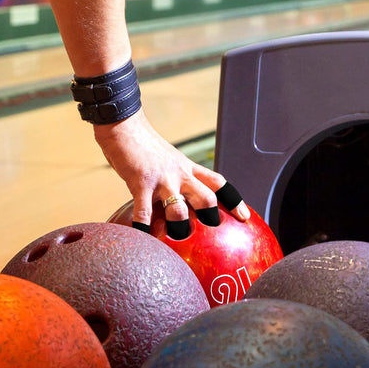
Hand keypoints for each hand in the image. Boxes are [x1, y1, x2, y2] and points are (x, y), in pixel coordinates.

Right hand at [94, 109, 250, 229]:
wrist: (123, 126)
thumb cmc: (144, 146)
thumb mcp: (169, 161)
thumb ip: (176, 180)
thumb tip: (178, 206)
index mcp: (188, 168)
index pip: (218, 183)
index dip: (234, 200)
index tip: (244, 217)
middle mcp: (180, 174)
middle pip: (206, 198)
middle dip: (210, 218)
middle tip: (210, 235)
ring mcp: (161, 180)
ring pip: (178, 209)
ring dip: (178, 227)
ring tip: (175, 241)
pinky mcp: (140, 183)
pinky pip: (144, 211)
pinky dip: (143, 227)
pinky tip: (142, 237)